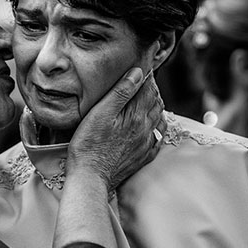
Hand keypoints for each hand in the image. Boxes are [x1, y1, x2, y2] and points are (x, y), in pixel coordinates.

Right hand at [67, 66, 165, 191]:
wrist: (90, 178)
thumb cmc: (89, 145)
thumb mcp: (100, 113)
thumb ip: (121, 92)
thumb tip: (138, 73)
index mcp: (136, 116)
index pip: (148, 90)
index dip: (146, 77)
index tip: (142, 69)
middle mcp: (146, 129)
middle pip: (156, 103)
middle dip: (151, 90)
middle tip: (143, 82)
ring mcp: (146, 145)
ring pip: (159, 119)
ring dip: (155, 107)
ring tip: (146, 100)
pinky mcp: (143, 157)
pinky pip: (157, 138)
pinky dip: (156, 126)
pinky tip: (151, 125)